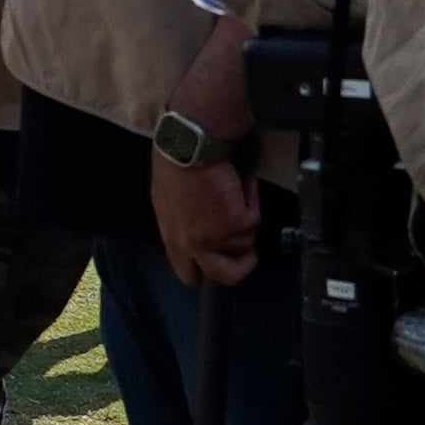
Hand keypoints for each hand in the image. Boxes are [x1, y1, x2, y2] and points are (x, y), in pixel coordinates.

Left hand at [151, 151, 261, 286]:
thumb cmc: (175, 167)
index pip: (188, 274)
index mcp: (172, 239)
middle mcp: (192, 245)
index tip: (220, 259)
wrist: (188, 147)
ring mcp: (215, 237)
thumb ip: (183, 227)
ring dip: (244, 220)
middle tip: (248, 251)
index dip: (207, 270)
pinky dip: (252, 201)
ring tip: (230, 193)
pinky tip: (238, 184)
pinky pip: (255, 219)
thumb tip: (200, 237)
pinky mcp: (237, 224)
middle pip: (223, 277)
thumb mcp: (169, 205)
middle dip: (240, 267)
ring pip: (246, 242)